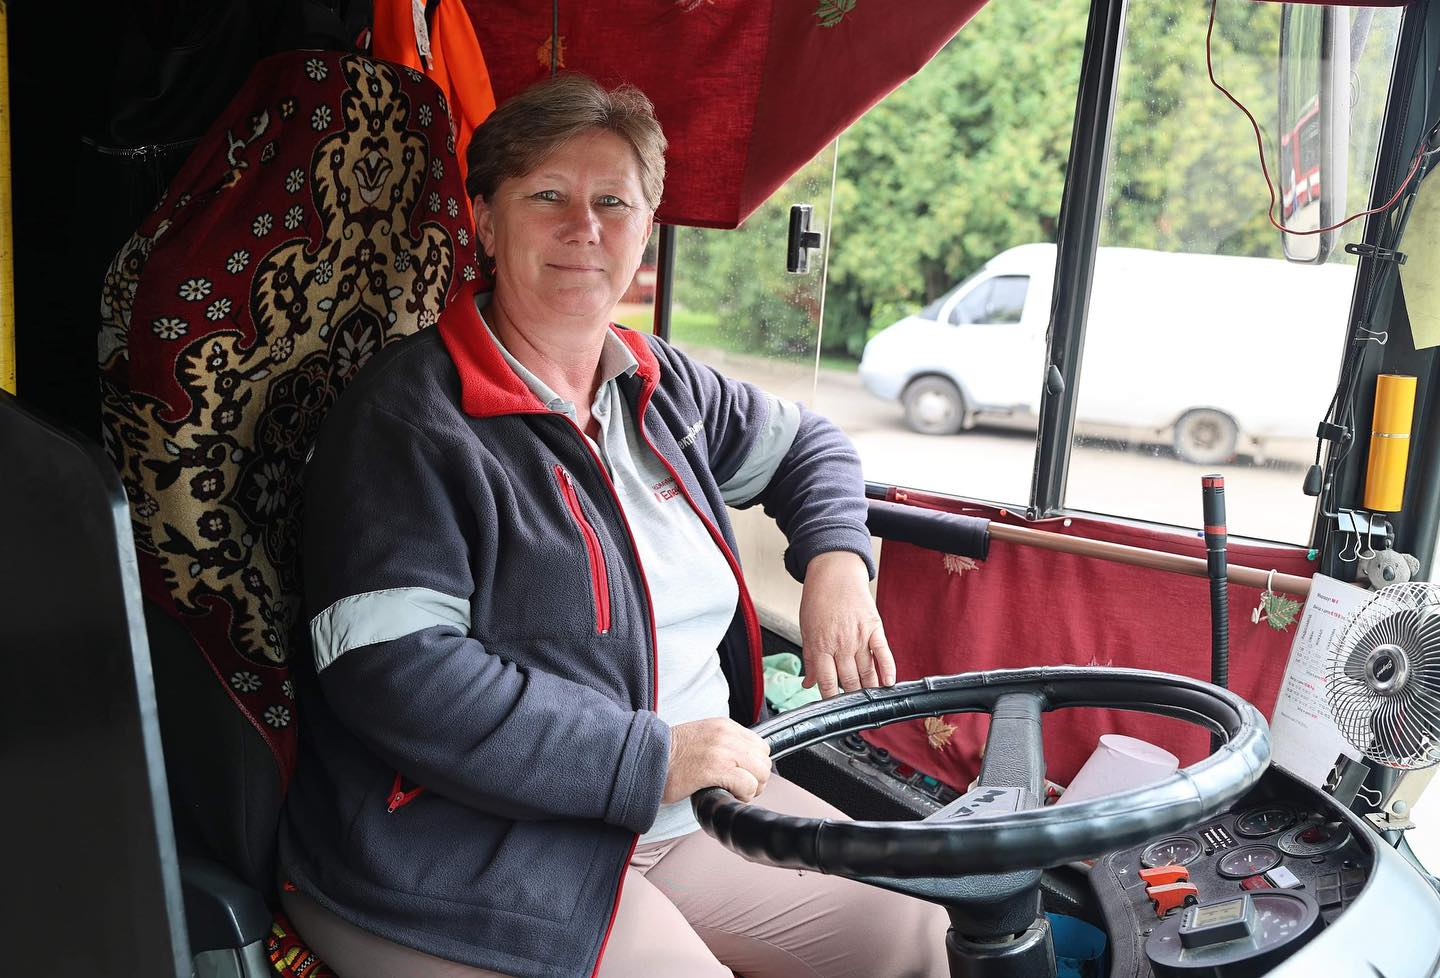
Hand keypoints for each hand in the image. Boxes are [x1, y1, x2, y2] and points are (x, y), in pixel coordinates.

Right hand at [662, 717, 771, 802]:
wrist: (645, 758)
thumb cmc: (670, 756)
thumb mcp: (702, 738)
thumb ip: (725, 744)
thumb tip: (745, 763)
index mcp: (725, 725)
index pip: (760, 746)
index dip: (754, 765)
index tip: (740, 775)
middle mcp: (727, 734)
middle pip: (764, 761)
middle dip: (755, 779)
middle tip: (737, 787)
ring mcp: (722, 750)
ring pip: (760, 773)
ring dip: (750, 788)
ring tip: (731, 791)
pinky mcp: (716, 768)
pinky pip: (748, 785)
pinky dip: (742, 795)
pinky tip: (725, 794)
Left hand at [798, 551, 896, 697]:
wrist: (835, 574)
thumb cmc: (818, 601)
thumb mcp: (807, 630)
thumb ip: (810, 659)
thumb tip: (808, 684)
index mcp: (820, 645)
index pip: (827, 682)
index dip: (831, 699)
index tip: (835, 709)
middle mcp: (840, 644)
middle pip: (849, 681)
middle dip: (852, 697)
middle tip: (854, 708)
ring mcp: (859, 636)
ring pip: (867, 672)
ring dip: (869, 689)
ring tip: (870, 701)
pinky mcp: (874, 628)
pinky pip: (883, 654)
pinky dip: (887, 670)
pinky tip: (889, 683)